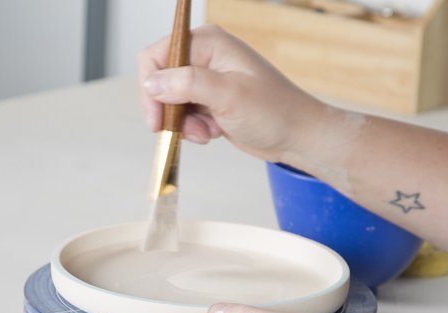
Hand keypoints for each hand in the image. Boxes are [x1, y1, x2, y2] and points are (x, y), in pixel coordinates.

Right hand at [138, 25, 326, 163]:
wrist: (296, 136)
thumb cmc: (273, 112)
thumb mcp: (228, 95)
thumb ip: (187, 84)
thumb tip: (151, 83)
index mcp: (208, 42)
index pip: (158, 55)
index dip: (151, 87)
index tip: (157, 118)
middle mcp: (205, 56)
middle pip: (160, 80)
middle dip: (169, 110)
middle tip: (186, 131)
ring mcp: (207, 79)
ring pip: (171, 101)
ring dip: (183, 123)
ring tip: (207, 133)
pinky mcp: (210, 100)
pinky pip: (185, 114)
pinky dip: (193, 128)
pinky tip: (213, 133)